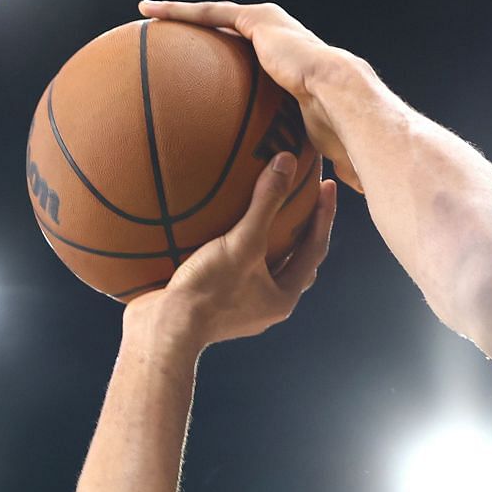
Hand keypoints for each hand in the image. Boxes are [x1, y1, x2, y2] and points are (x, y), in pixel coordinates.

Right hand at [133, 153, 335, 344]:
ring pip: (265, 269)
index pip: (315, 248)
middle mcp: (266, 306)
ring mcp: (241, 308)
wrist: (163, 330)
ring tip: (266, 214)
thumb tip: (286, 161)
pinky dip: (237, 250)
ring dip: (269, 242)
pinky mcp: (215, 306)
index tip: (328, 184)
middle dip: (302, 232)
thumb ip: (266, 202)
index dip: (324, 215)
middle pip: (295, 261)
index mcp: (284, 297)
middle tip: (305, 201)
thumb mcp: (243, 242)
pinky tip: (223, 232)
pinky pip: (236, 271)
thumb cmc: (208, 290)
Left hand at [138, 0, 365, 194]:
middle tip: (172, 40)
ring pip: (213, 16)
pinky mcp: (257, 21)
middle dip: (201, 33)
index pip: (252, 65)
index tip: (207, 78)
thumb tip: (291, 211)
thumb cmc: (334, 135)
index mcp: (289, 69)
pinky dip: (180, 12)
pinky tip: (152, 13)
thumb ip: (287, 168)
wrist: (342, 103)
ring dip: (181, 14)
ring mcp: (268, 25)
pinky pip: (209, 14)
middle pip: (229, 34)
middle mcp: (277, 41)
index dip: (230, 68)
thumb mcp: (301, 153)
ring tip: (150, 14)